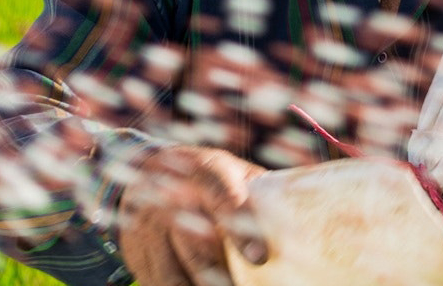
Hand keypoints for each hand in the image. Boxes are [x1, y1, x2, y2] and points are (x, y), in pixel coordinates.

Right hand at [115, 145, 269, 285]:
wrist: (144, 168)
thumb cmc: (207, 175)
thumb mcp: (233, 170)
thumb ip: (260, 192)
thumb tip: (306, 214)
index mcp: (203, 173)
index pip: (223, 200)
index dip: (242, 231)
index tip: (260, 257)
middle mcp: (171, 199)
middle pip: (196, 248)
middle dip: (220, 277)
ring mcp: (149, 228)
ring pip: (172, 273)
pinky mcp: (136, 251)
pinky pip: (156, 282)